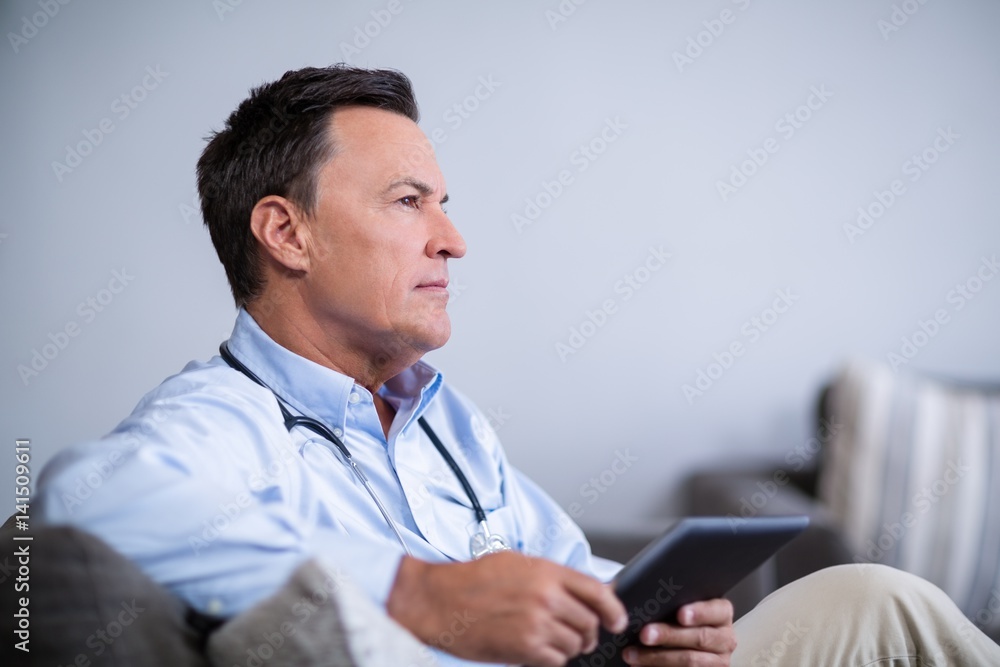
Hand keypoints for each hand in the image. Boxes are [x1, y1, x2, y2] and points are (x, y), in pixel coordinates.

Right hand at [386, 551, 627, 665]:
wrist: (439, 601)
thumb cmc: (472, 580)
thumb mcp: (516, 563)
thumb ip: (550, 576)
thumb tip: (578, 590)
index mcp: (547, 571)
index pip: (598, 591)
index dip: (614, 609)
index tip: (617, 619)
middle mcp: (547, 596)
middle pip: (590, 622)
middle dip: (589, 633)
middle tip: (581, 637)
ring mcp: (537, 623)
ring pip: (575, 644)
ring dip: (569, 648)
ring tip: (552, 643)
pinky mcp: (525, 648)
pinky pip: (556, 661)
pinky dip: (552, 660)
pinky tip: (538, 652)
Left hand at [621, 599, 736, 665]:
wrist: (678, 641)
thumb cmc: (674, 617)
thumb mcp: (674, 604)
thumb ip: (665, 596)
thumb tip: (634, 590)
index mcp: (721, 614)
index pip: (717, 610)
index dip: (699, 612)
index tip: (680, 614)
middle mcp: (725, 638)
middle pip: (700, 638)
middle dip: (669, 635)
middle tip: (644, 634)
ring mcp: (718, 661)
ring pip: (691, 661)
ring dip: (657, 658)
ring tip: (632, 654)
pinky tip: (640, 666)